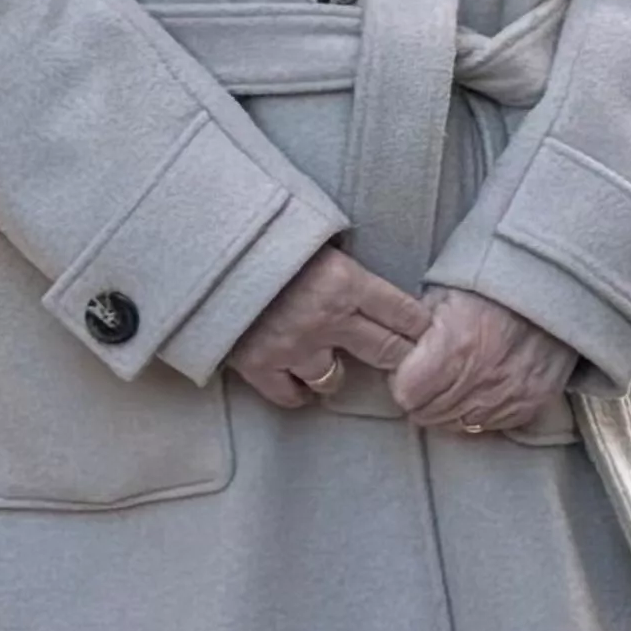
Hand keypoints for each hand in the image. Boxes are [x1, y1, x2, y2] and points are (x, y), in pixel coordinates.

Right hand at [229, 247, 425, 407]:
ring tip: (334, 364)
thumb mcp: (316, 236)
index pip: (405, 313)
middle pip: (386, 351)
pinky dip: (297, 392)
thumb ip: (343, 261)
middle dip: (399, 357)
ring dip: (338, 374)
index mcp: (347, 280)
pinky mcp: (259, 365)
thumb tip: (370, 273)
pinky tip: (300, 383)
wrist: (201, 249)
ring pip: (336, 380)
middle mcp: (327, 318)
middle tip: (405, 363)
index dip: (421, 326)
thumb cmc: (263, 234)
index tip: (428, 333)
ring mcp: (293, 346)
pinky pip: (290, 396)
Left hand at [391, 287, 578, 436]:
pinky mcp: (531, 404)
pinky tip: (481, 389)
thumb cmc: (493, 290)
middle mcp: (481, 377)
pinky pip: (489, 425)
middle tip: (431, 376)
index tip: (408, 369)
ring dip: (451, 409)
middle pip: (428, 414)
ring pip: (457, 425)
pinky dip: (480, 412)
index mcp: (454, 346)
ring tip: (457, 382)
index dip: (402, 381)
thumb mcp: (444, 296)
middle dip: (423, 398)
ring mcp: (509, 394)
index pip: (406, 393)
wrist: (553, 289)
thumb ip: (414, 329)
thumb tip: (391, 353)